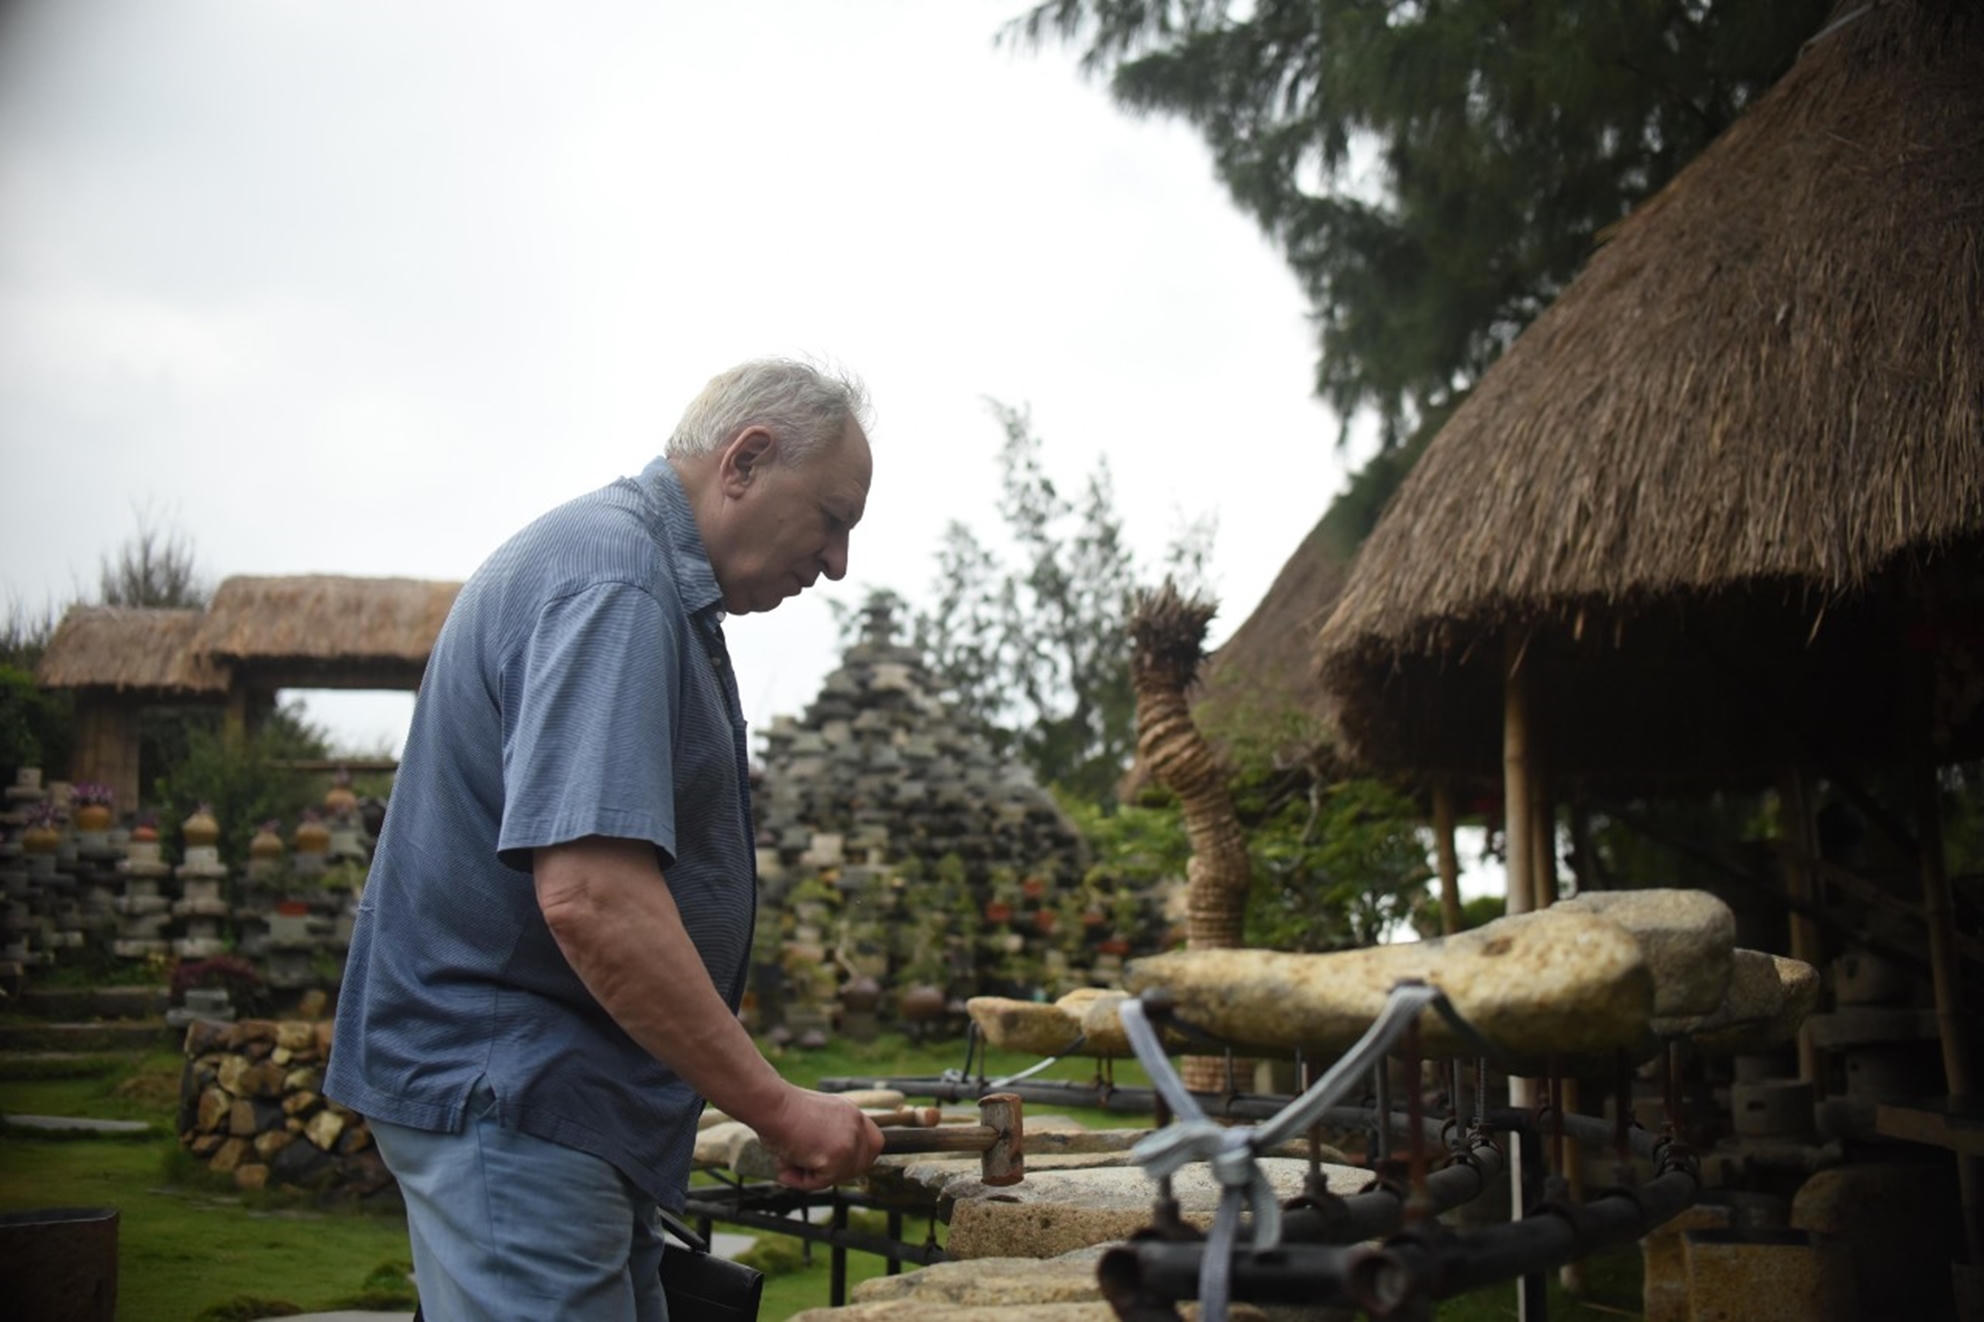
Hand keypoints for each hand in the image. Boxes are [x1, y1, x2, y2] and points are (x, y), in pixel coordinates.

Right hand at [755, 1086, 885, 1191]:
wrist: (772, 1104)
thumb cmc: (780, 1111)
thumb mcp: (813, 1120)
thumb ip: (826, 1137)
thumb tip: (820, 1165)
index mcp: (850, 1113)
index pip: (873, 1142)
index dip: (858, 1158)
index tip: (836, 1166)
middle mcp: (856, 1125)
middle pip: (864, 1163)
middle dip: (839, 1172)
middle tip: (810, 1171)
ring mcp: (849, 1141)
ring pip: (839, 1175)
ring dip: (812, 1176)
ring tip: (787, 1162)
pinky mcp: (837, 1157)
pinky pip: (821, 1182)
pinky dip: (801, 1181)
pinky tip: (786, 1166)